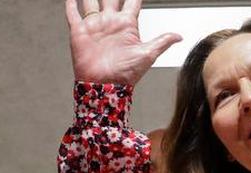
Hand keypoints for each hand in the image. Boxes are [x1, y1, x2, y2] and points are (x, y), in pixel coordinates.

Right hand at [66, 0, 180, 85]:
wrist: (105, 86)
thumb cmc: (126, 74)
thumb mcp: (147, 55)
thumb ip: (162, 42)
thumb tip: (180, 36)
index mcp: (127, 25)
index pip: (132, 2)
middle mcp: (110, 22)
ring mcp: (95, 26)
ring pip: (90, 2)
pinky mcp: (80, 32)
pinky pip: (73, 15)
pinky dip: (71, 6)